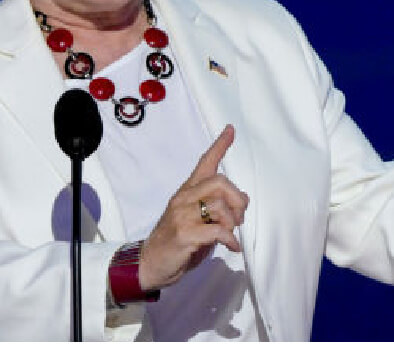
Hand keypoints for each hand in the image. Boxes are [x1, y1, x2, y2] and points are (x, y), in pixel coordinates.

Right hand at [139, 125, 249, 290]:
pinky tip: (232, 246)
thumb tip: (243, 199)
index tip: (230, 130)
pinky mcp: (184, 234)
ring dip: (233, 222)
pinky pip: (218, 231)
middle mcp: (183, 199)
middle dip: (237, 199)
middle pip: (220, 182)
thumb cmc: (177, 242)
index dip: (219, 146)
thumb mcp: (198, 220)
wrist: (150, 264)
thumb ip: (217, 207)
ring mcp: (182, 215)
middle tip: (239, 218)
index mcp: (187, 192)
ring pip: (219, 205)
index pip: (204, 163)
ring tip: (230, 235)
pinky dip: (230, 239)